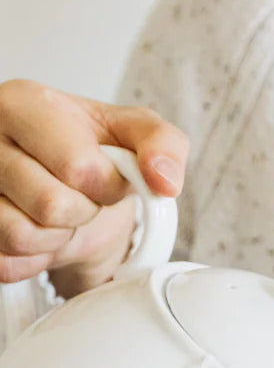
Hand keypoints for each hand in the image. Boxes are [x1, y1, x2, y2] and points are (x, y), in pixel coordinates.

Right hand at [0, 79, 188, 295]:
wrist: (69, 182)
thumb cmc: (96, 151)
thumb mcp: (136, 135)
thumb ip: (164, 145)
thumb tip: (165, 182)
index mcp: (24, 104)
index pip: (78, 167)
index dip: (106, 185)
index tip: (105, 175)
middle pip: (50, 205)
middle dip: (82, 211)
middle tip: (81, 196)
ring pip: (21, 235)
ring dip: (56, 236)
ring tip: (60, 214)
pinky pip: (6, 262)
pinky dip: (35, 258)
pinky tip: (39, 231)